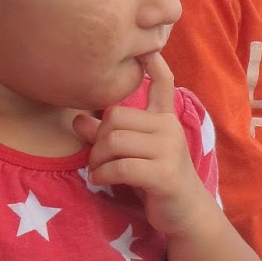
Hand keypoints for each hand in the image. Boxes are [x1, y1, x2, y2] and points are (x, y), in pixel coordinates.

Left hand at [72, 54, 210, 238]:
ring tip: (97, 171)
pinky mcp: (165, 173)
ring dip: (97, 160)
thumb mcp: (131, 154)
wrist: (184, 213)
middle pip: (117, 117)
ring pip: (116, 140)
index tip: (146, 47)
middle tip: (95, 159)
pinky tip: (100, 180)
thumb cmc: (155, 179)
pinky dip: (103, 174)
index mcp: (163, 118)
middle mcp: (169, 128)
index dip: (154, 63)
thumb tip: (77, 118)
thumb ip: (106, 135)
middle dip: (98, 139)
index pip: (163, 82)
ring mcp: (169, 149)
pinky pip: (122, 166)